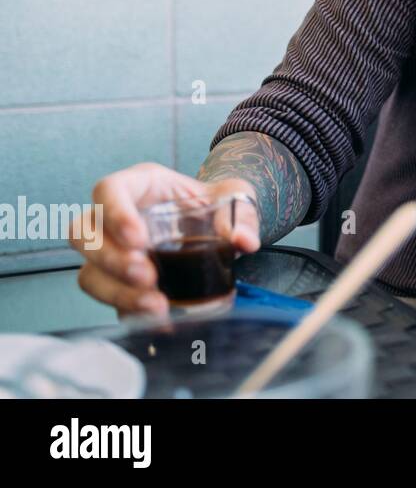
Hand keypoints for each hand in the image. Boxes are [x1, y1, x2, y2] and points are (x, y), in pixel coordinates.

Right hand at [69, 164, 259, 317]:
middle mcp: (116, 216)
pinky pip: (109, 297)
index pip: (108, 190)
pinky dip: (128, 310)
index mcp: (140, 185)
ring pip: (88, 270)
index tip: (139, 239)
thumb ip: (242, 216)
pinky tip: (156, 317)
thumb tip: (244, 241)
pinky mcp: (119, 280)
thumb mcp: (235, 197)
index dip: (115, 214)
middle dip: (111, 259)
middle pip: (84, 233)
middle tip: (147, 276)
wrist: (217, 220)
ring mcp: (113, 249)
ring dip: (115, 291)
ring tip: (154, 303)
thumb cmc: (216, 201)